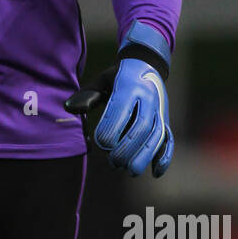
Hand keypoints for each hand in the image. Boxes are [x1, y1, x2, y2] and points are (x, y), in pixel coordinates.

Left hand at [64, 22, 173, 177]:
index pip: (122, 110)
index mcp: (130, 85)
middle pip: (142, 126)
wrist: (146, 65)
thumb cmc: (117, 76)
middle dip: (128, 147)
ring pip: (157, 136)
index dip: (111, 129)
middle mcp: (148, 98)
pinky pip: (169, 139)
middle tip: (113, 163)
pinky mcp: (165, 120)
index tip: (100, 143)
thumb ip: (87, 95)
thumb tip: (69, 108)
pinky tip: (155, 173)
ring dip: (144, 156)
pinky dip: (164, 157)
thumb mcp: (102, 80)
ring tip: (129, 171)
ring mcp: (160, 110)